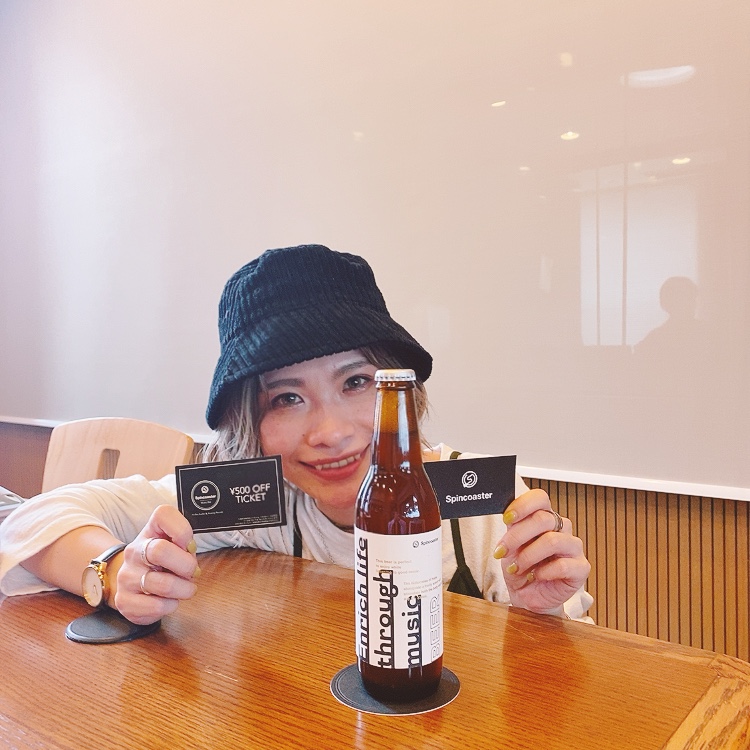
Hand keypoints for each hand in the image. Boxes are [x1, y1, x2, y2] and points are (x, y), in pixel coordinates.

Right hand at [112, 505, 200, 624]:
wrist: (132, 583)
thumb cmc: (163, 563)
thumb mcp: (176, 546)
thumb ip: (186, 543)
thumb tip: (190, 550)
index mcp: (150, 531)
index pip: (163, 514)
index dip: (183, 530)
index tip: (189, 545)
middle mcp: (134, 551)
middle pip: (160, 551)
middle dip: (186, 566)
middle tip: (192, 573)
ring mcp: (126, 576)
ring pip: (164, 585)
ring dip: (184, 590)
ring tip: (184, 589)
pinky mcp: (124, 600)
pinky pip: (156, 606)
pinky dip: (170, 606)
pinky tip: (168, 601)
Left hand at [494, 489, 589, 615]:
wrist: (526, 596)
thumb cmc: (519, 568)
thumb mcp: (509, 545)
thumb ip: (511, 528)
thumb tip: (506, 514)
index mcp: (544, 517)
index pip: (540, 498)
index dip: (523, 505)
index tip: (507, 519)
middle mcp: (561, 528)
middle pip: (543, 519)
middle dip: (517, 536)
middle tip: (503, 551)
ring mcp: (573, 547)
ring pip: (552, 541)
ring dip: (528, 556)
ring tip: (517, 568)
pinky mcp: (581, 568)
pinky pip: (562, 565)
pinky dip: (543, 572)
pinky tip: (536, 575)